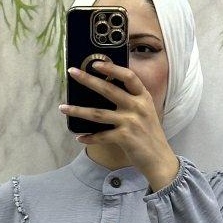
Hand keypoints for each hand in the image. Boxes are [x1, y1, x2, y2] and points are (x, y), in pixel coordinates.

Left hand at [58, 60, 179, 192]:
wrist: (159, 160)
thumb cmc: (149, 135)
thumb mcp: (146, 112)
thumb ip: (131, 101)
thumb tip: (106, 90)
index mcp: (143, 97)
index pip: (128, 76)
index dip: (112, 67)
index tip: (95, 63)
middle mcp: (137, 107)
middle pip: (108, 89)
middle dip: (88, 80)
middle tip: (72, 72)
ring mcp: (131, 122)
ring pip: (98, 113)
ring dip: (78, 110)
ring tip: (63, 108)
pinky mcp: (125, 138)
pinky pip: (101, 136)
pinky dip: (89, 138)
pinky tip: (79, 137)